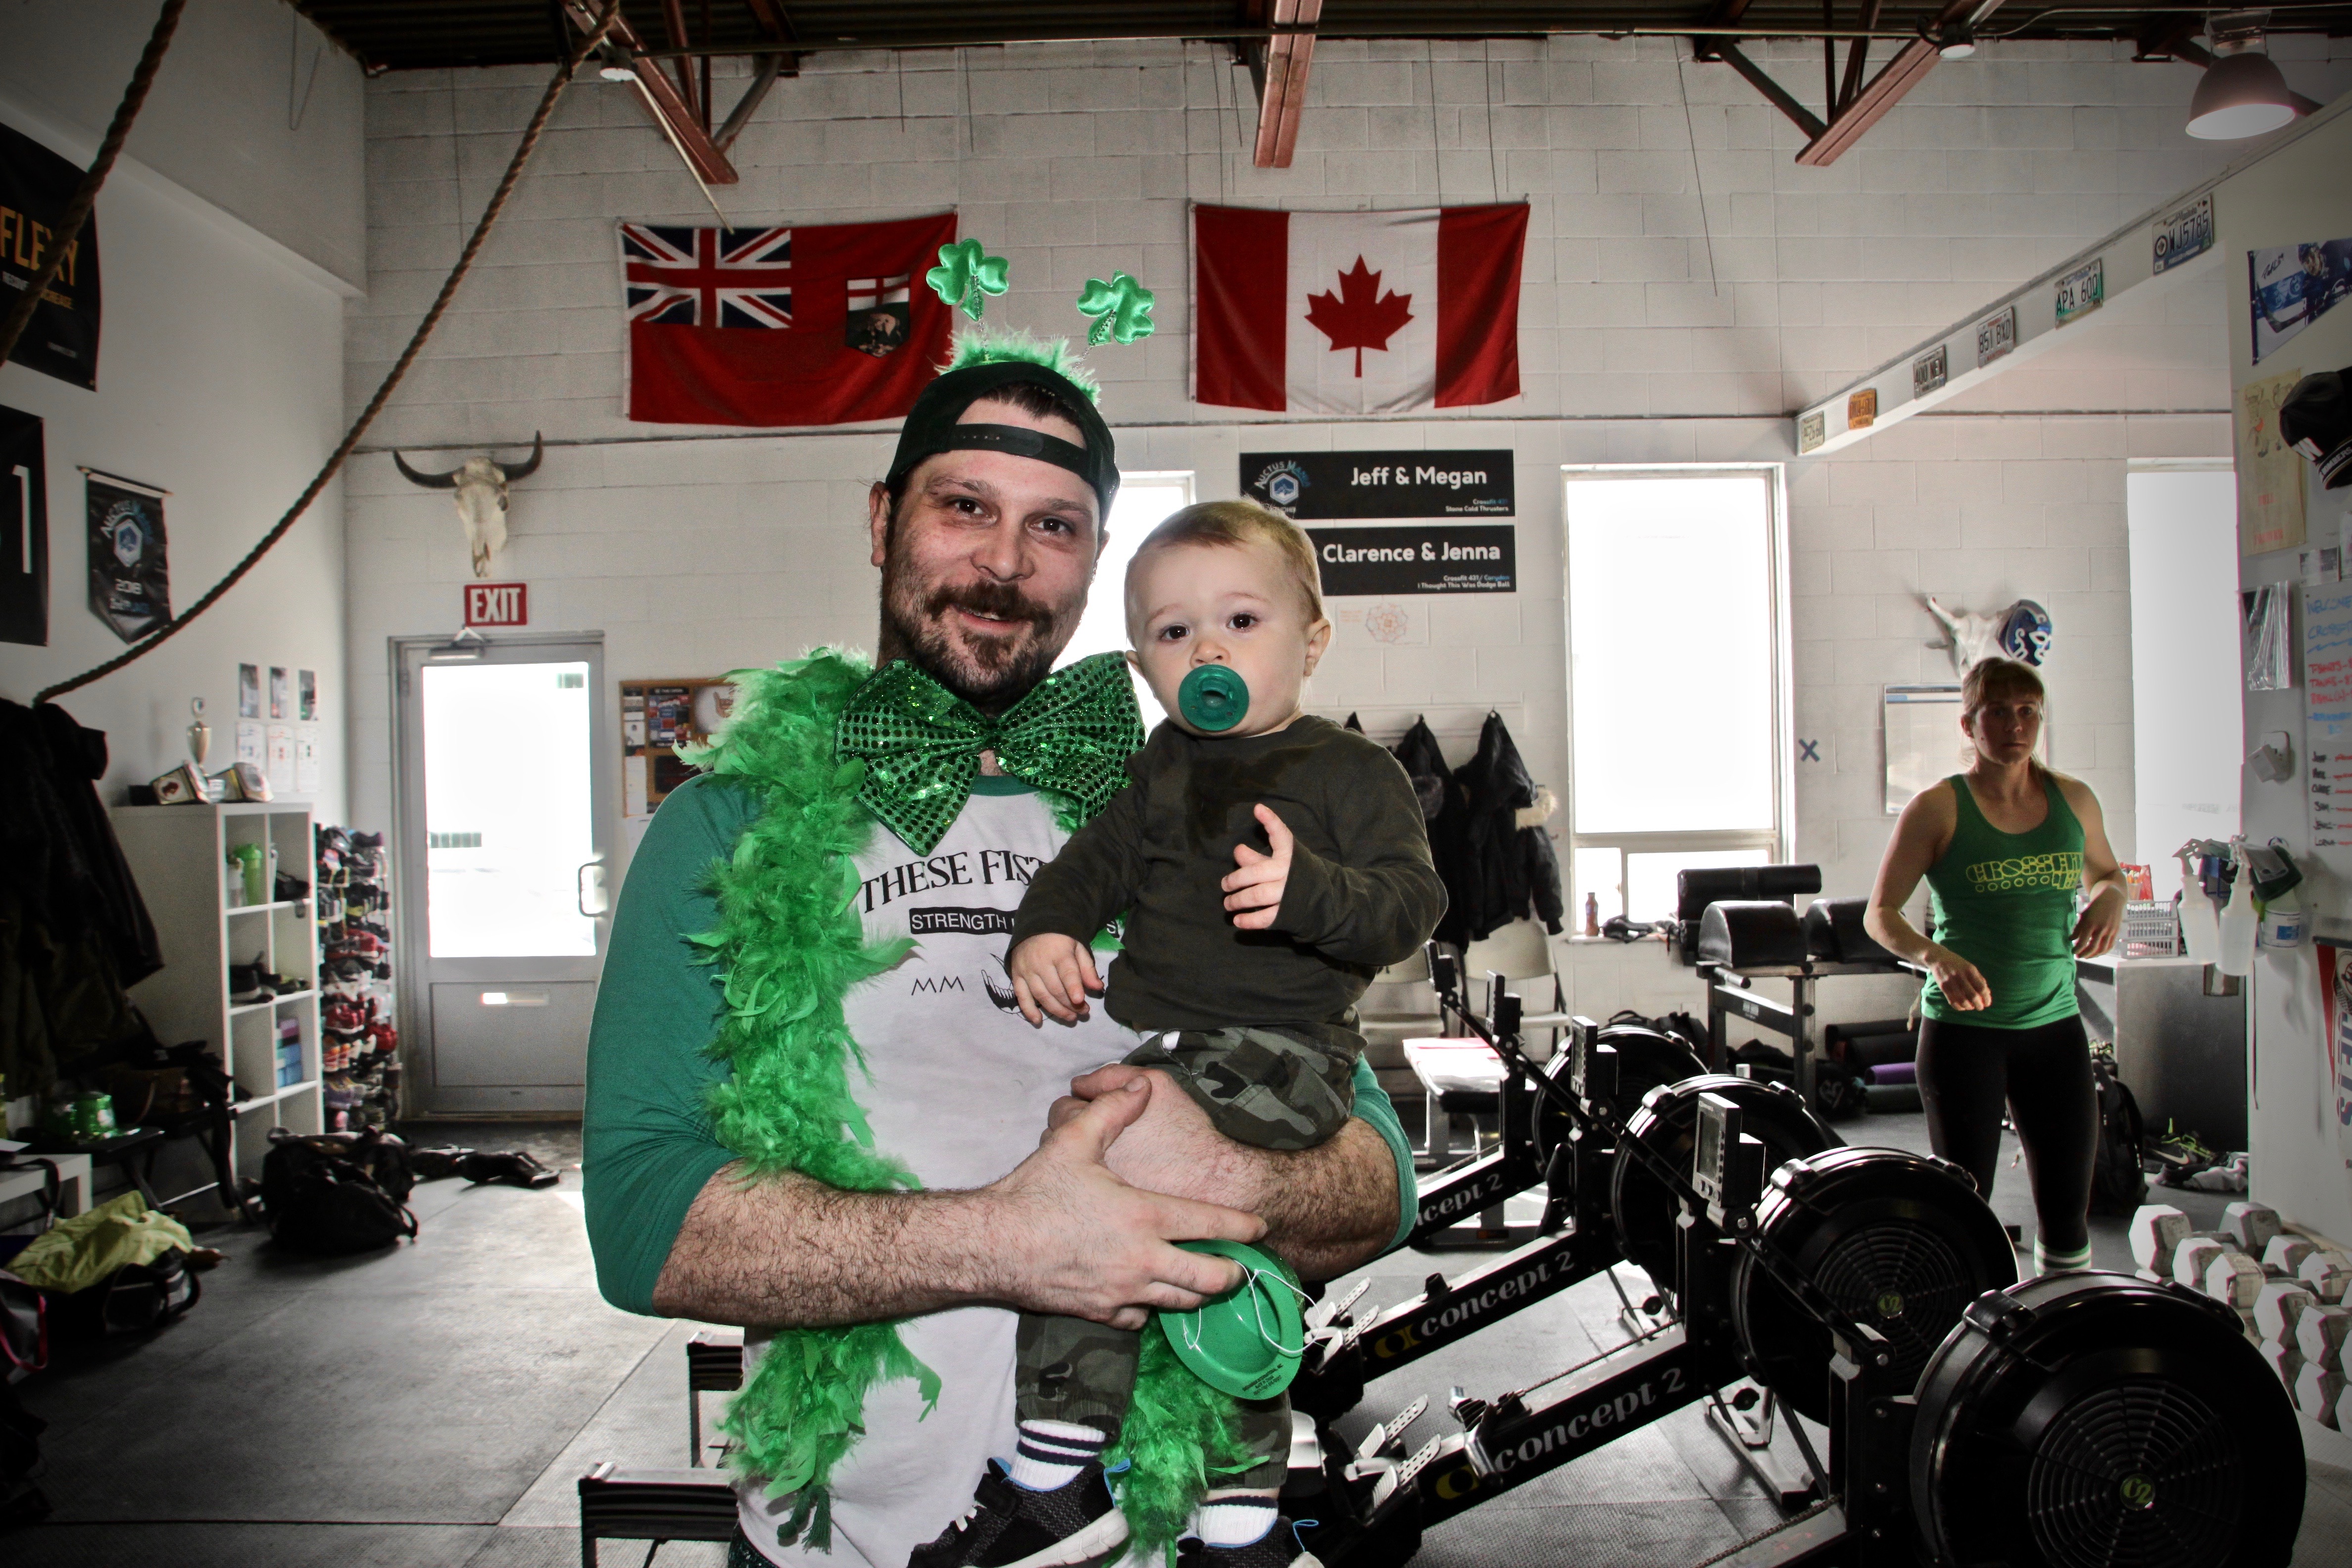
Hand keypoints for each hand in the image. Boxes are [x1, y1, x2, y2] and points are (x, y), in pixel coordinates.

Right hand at [985, 1074, 1262, 1328]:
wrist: (990, 1246)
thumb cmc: (1033, 1194)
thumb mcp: (1073, 1141)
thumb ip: (1113, 1110)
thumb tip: (1140, 1084)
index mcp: (1144, 1217)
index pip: (1210, 1225)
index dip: (1243, 1227)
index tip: (1260, 1227)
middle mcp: (1142, 1261)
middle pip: (1209, 1280)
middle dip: (1233, 1275)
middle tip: (1240, 1267)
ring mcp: (1122, 1292)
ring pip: (1179, 1304)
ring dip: (1197, 1294)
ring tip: (1205, 1282)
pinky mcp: (1099, 1313)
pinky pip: (1140, 1319)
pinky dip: (1151, 1308)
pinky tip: (1148, 1295)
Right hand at [1008, 934, 1100, 1024]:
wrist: (1035, 926)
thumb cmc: (1061, 939)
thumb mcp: (1078, 947)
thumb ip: (1087, 968)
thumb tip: (1098, 987)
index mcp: (1059, 952)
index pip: (1067, 973)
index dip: (1073, 987)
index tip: (1079, 1000)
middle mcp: (1040, 962)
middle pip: (1055, 989)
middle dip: (1070, 1004)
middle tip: (1083, 1013)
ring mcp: (1026, 970)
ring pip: (1040, 995)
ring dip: (1056, 1010)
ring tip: (1070, 1017)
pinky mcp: (1016, 975)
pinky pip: (1021, 996)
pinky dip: (1028, 1010)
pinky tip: (1038, 1021)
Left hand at [1223, 804, 1292, 930]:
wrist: (1327, 901)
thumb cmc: (1299, 875)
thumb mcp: (1281, 862)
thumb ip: (1258, 857)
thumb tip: (1237, 850)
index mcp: (1290, 855)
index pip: (1281, 835)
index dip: (1271, 822)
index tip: (1258, 809)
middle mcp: (1290, 872)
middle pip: (1255, 873)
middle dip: (1235, 880)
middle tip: (1224, 885)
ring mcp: (1289, 894)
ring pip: (1256, 896)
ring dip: (1237, 901)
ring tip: (1227, 903)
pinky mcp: (1288, 913)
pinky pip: (1265, 918)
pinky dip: (1249, 921)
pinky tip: (1237, 920)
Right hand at [1928, 946, 1991, 1010]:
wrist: (1937, 958)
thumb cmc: (1957, 963)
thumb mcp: (1970, 967)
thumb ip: (1979, 979)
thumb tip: (1987, 993)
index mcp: (1970, 970)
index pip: (1981, 987)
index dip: (1986, 998)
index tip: (1987, 1003)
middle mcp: (1961, 976)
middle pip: (1973, 995)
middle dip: (1979, 1005)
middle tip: (1980, 1008)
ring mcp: (1951, 982)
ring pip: (1962, 1000)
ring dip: (1969, 1006)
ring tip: (1971, 1007)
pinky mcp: (1943, 987)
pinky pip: (1952, 1001)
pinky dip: (1959, 1007)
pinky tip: (1962, 1007)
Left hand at [2072, 886, 2122, 957]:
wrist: (2111, 899)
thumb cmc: (2094, 908)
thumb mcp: (2083, 916)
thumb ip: (2077, 929)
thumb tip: (2070, 940)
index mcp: (2090, 923)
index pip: (2083, 942)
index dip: (2077, 949)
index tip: (2073, 952)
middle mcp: (2101, 928)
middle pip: (2093, 947)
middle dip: (2085, 954)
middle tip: (2079, 957)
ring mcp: (2110, 931)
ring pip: (2102, 949)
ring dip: (2094, 955)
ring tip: (2087, 956)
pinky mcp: (2116, 932)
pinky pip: (2110, 946)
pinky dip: (2103, 952)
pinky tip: (2097, 953)